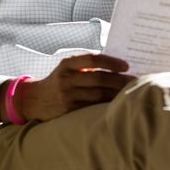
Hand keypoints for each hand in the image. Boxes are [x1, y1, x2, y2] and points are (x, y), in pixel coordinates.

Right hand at [14, 54, 133, 121]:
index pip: (92, 59)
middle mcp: (66, 78)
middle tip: (135, 80)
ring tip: (130, 92)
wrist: (33, 100)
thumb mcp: (67, 68)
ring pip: (98, 94)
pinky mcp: (69, 110)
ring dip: (116, 93)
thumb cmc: (58, 81)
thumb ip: (86, 65)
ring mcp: (67, 95)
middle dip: (119, 80)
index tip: (126, 65)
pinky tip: (117, 104)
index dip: (111, 62)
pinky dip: (106, 105)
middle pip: (99, 78)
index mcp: (67, 64)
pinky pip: (92, 107)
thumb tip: (117, 65)